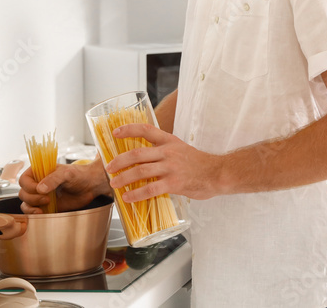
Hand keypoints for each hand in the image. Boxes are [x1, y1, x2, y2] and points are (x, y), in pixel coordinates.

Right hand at [19, 161, 110, 214]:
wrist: (90, 186)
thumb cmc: (79, 175)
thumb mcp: (67, 173)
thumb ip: (54, 179)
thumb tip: (40, 189)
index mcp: (39, 171)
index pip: (24, 179)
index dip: (29, 186)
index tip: (40, 190)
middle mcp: (37, 183)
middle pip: (23, 193)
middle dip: (32, 198)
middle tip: (47, 199)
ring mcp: (40, 195)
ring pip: (25, 203)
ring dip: (31, 207)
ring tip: (45, 206)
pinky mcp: (45, 206)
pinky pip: (32, 211)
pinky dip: (33, 213)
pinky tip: (42, 212)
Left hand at [104, 123, 224, 202]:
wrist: (217, 173)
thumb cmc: (199, 164)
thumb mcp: (181, 150)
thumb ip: (164, 153)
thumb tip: (144, 161)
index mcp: (169, 141)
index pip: (146, 129)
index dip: (129, 129)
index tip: (115, 132)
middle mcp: (168, 152)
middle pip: (137, 153)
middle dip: (118, 161)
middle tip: (109, 168)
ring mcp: (170, 167)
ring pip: (140, 171)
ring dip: (123, 178)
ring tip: (114, 185)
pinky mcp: (174, 183)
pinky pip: (150, 188)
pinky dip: (136, 194)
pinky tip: (128, 198)